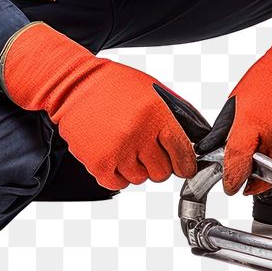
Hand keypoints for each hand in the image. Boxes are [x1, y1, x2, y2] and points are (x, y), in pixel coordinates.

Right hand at [1, 22, 210, 189]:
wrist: (74, 86)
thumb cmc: (115, 85)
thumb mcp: (154, 91)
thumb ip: (177, 115)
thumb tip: (197, 138)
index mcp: (156, 114)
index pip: (182, 152)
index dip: (186, 163)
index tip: (185, 167)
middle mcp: (139, 134)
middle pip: (162, 172)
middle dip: (159, 164)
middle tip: (149, 151)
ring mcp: (118, 150)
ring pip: (141, 179)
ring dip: (137, 168)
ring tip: (128, 147)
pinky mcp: (98, 162)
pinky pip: (118, 184)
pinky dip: (118, 175)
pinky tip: (115, 157)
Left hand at [195, 0, 271, 195]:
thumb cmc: (265, 81)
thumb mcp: (234, 105)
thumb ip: (226, 134)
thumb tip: (213, 155)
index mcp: (251, 122)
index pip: (239, 161)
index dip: (233, 179)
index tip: (232, 186)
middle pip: (266, 175)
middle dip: (257, 179)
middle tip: (251, 175)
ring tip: (269, 156)